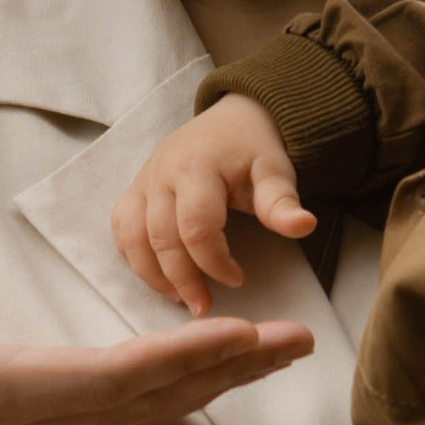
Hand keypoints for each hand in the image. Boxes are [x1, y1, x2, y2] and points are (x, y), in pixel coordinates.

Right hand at [0, 238, 311, 424]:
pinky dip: (164, 401)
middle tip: (301, 342)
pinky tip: (192, 389)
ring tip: (270, 358)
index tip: (244, 335)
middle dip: (225, 371)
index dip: (180, 357)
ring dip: (206, 387)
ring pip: (134, 417)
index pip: (106, 378)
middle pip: (144, 402)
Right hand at [116, 97, 314, 315]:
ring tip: (179, 298)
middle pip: (160, 238)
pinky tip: (157, 274)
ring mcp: (143, 182)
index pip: (195, 226)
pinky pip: (121, 228)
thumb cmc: (252, 148)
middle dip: (182, 279)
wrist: (230, 118)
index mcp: (196, 168)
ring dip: (152, 274)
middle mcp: (161, 175)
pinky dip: (133, 256)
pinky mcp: (134, 190)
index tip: (237, 279)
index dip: (214, 260)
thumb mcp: (274, 169)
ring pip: (132, 238)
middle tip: (205, 306)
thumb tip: (304, 226)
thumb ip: (282, 201)